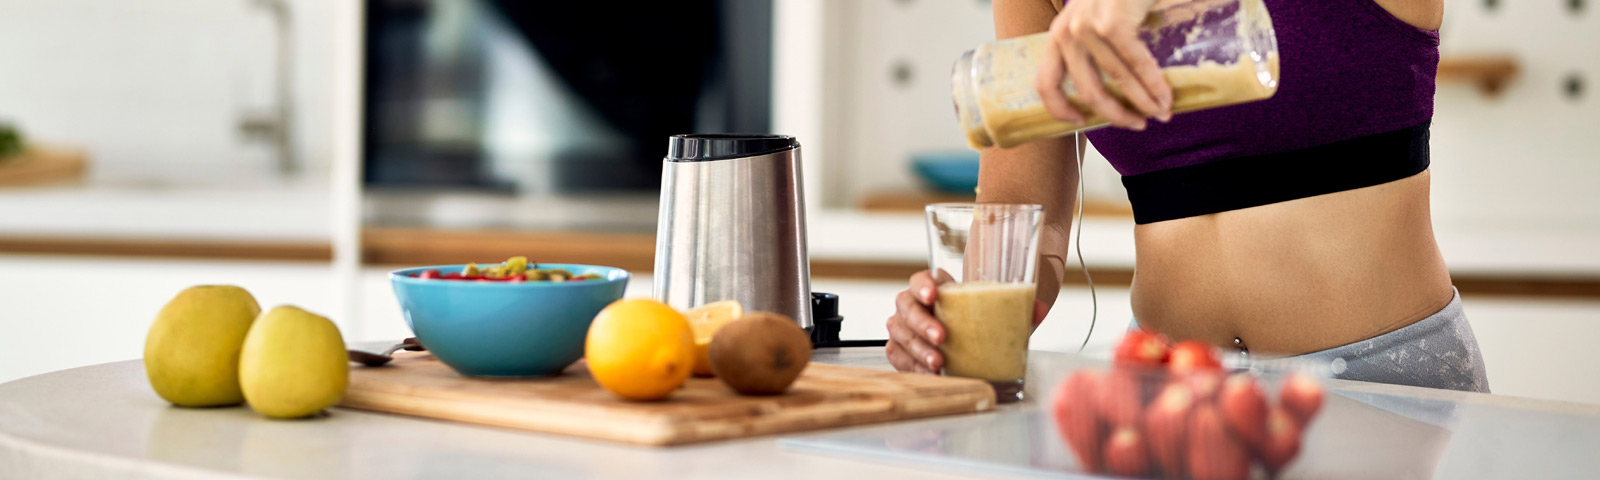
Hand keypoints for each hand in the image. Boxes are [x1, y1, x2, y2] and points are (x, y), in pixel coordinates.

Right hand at [887, 270, 1053, 373]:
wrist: (965, 340)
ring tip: (938, 362)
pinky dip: (913, 366)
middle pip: (906, 307)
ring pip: (900, 333)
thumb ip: (1016, 308)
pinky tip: (930, 373)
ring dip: (918, 348)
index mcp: (934, 287)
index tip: (933, 295)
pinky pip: (898, 357)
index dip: (922, 285)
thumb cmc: (975, 320)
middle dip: (922, 322)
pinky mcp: (900, 350)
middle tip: (942, 337)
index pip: (919, 279)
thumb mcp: (994, 312)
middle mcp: (913, 304)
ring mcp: (903, 327)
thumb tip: (1038, 309)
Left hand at [1036, 0, 1171, 129]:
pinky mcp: (1112, 22)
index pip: (1045, 83)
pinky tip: (1165, 96)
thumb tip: (1115, 93)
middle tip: (1139, 124)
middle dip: (1117, 115)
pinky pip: (1135, 63)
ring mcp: (1087, 26)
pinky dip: (1153, 84)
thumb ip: (1095, 51)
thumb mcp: (1095, 22)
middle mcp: (1066, 33)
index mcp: (1057, 36)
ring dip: (1143, 102)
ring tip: (1161, 113)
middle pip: (1088, 90)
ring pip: (1116, 80)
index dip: (1059, 109)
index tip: (1080, 122)